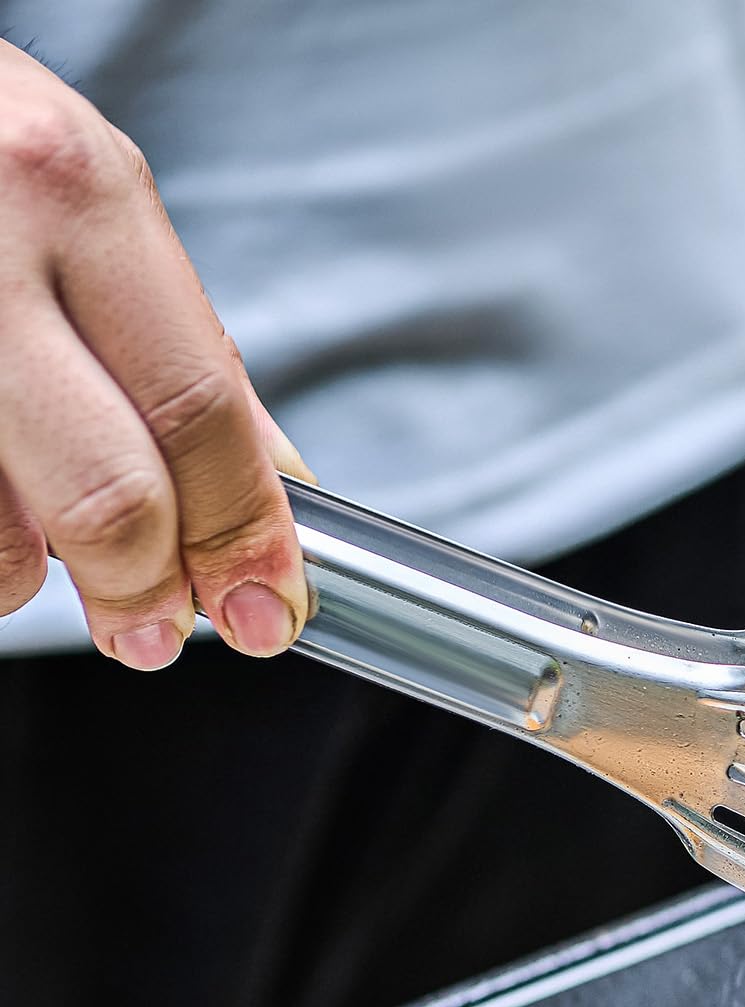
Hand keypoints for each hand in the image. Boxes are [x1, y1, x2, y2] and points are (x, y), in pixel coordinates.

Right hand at [0, 42, 307, 665]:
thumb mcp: (89, 201)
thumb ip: (185, 345)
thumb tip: (275, 489)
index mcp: (78, 197)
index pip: (199, 411)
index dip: (245, 533)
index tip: (268, 603)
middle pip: (110, 494)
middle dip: (149, 588)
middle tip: (157, 629)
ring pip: (0, 541)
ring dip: (34, 578)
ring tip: (42, 549)